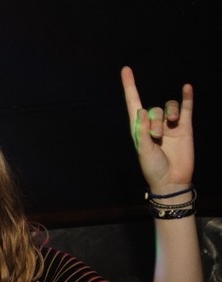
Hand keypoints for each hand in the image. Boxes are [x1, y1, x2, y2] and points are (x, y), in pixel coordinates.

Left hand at [121, 66, 193, 193]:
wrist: (172, 180)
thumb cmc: (153, 168)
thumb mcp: (143, 150)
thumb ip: (142, 131)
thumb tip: (141, 110)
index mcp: (138, 129)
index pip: (133, 102)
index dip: (130, 86)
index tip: (126, 70)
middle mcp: (153, 124)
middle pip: (152, 109)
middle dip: (154, 121)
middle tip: (156, 137)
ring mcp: (170, 125)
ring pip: (168, 107)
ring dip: (168, 114)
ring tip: (168, 129)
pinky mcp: (184, 127)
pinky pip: (186, 108)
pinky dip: (186, 97)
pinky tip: (186, 88)